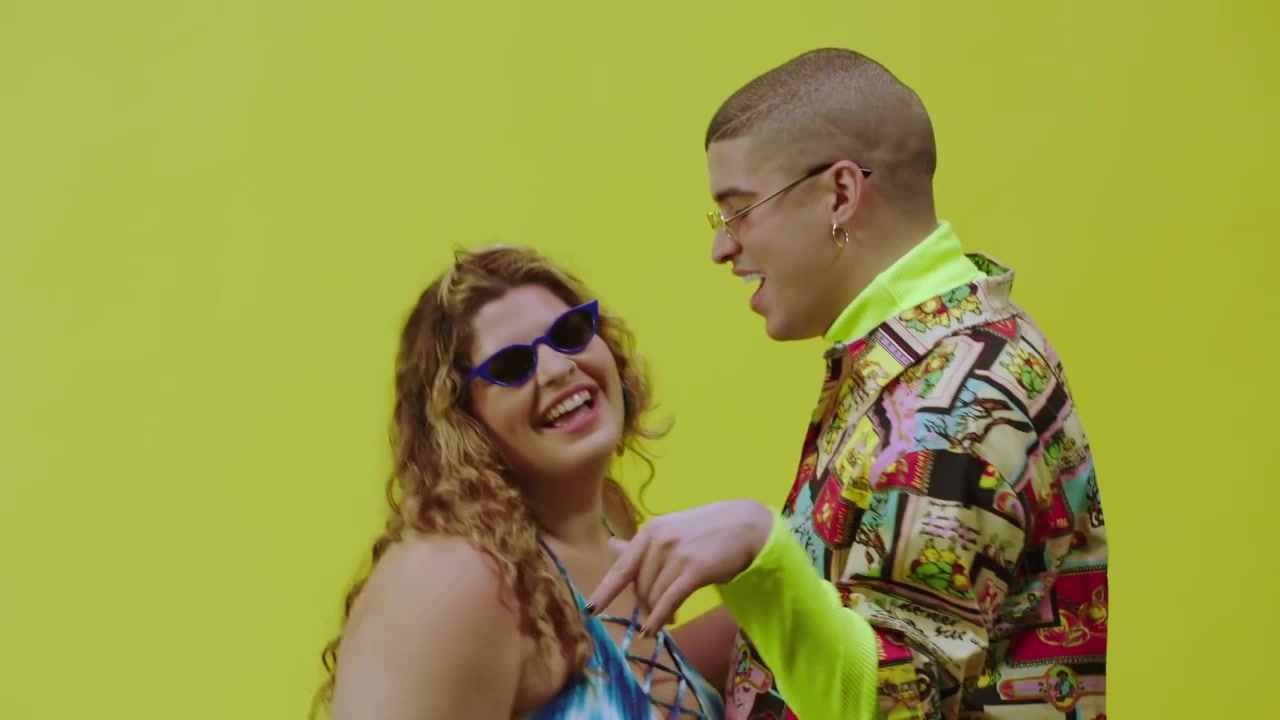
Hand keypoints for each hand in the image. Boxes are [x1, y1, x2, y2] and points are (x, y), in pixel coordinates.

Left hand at [586, 499, 772, 632]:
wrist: (745, 526)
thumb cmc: (705, 530)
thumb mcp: (669, 532)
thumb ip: (640, 545)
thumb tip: (611, 546)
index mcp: (649, 532)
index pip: (621, 567)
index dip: (605, 591)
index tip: (591, 610)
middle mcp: (658, 541)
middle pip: (640, 587)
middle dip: (645, 605)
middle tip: (655, 613)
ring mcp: (676, 554)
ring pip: (654, 596)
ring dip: (657, 613)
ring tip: (668, 617)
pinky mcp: (694, 570)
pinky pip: (669, 600)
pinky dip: (660, 618)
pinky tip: (657, 628)